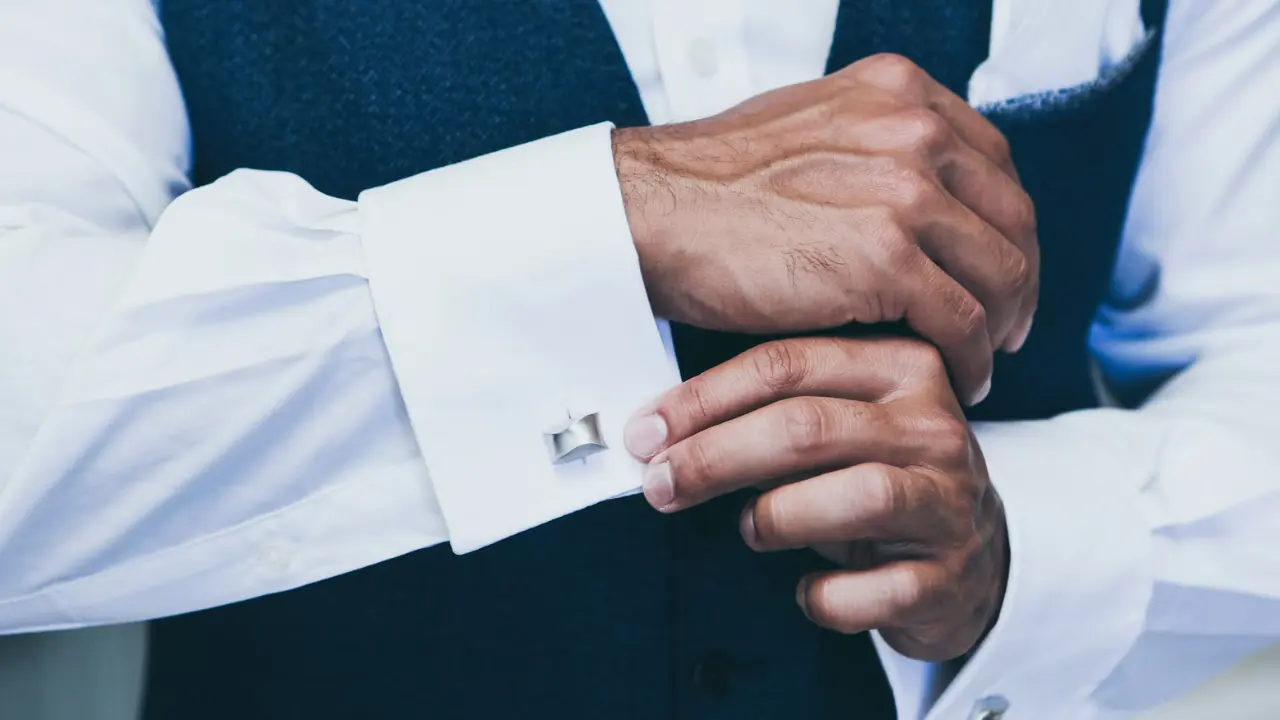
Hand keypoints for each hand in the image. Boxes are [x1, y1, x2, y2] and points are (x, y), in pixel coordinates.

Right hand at [614, 53, 1037, 403]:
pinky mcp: (886, 258)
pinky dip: (970, 359)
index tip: (996, 267)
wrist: (652, 214)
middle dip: (1016, 282)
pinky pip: (963, 321)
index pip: (994, 164)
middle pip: (1012, 218)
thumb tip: (916, 191)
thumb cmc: (711, 184)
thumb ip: (873, 146)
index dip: (1004, 226)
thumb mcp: (810, 128)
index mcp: (899, 93)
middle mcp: (914, 130)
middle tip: (1005, 326)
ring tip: (981, 361)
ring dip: (999, 327)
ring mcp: (904, 192)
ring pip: (999, 273)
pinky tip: (954, 377)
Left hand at [623, 336, 1007, 660]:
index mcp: (902, 368)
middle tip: (662, 485)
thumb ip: (771, 415)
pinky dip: (827, 597)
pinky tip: (808, 592)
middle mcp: (934, 427)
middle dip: (717, 457)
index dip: (705, 400)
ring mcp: (951, 501)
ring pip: (857, 496)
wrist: (970, 562)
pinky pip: (877, 590)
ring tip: (752, 529)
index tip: (647, 433)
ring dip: (778, 516)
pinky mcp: (952, 575)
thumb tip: (663, 431)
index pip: (789, 365)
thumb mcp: (837, 431)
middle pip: (810, 427)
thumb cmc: (878, 483)